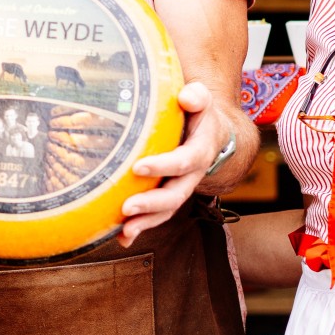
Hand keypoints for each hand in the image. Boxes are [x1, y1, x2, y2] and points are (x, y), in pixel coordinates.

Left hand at [119, 80, 222, 246]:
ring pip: (166, 210)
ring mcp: (181, 186)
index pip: (185, 161)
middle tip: (127, 208)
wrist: (213, 131)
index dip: (165, 166)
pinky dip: (140, 228)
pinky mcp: (168, 193)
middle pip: (176, 194)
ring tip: (124, 230)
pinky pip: (157, 215)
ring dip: (146, 222)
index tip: (138, 167)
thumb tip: (187, 97)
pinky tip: (121, 238)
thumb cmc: (199, 110)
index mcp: (201, 149)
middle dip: (152, 203)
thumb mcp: (202, 98)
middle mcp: (193, 174)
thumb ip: (197, 96)